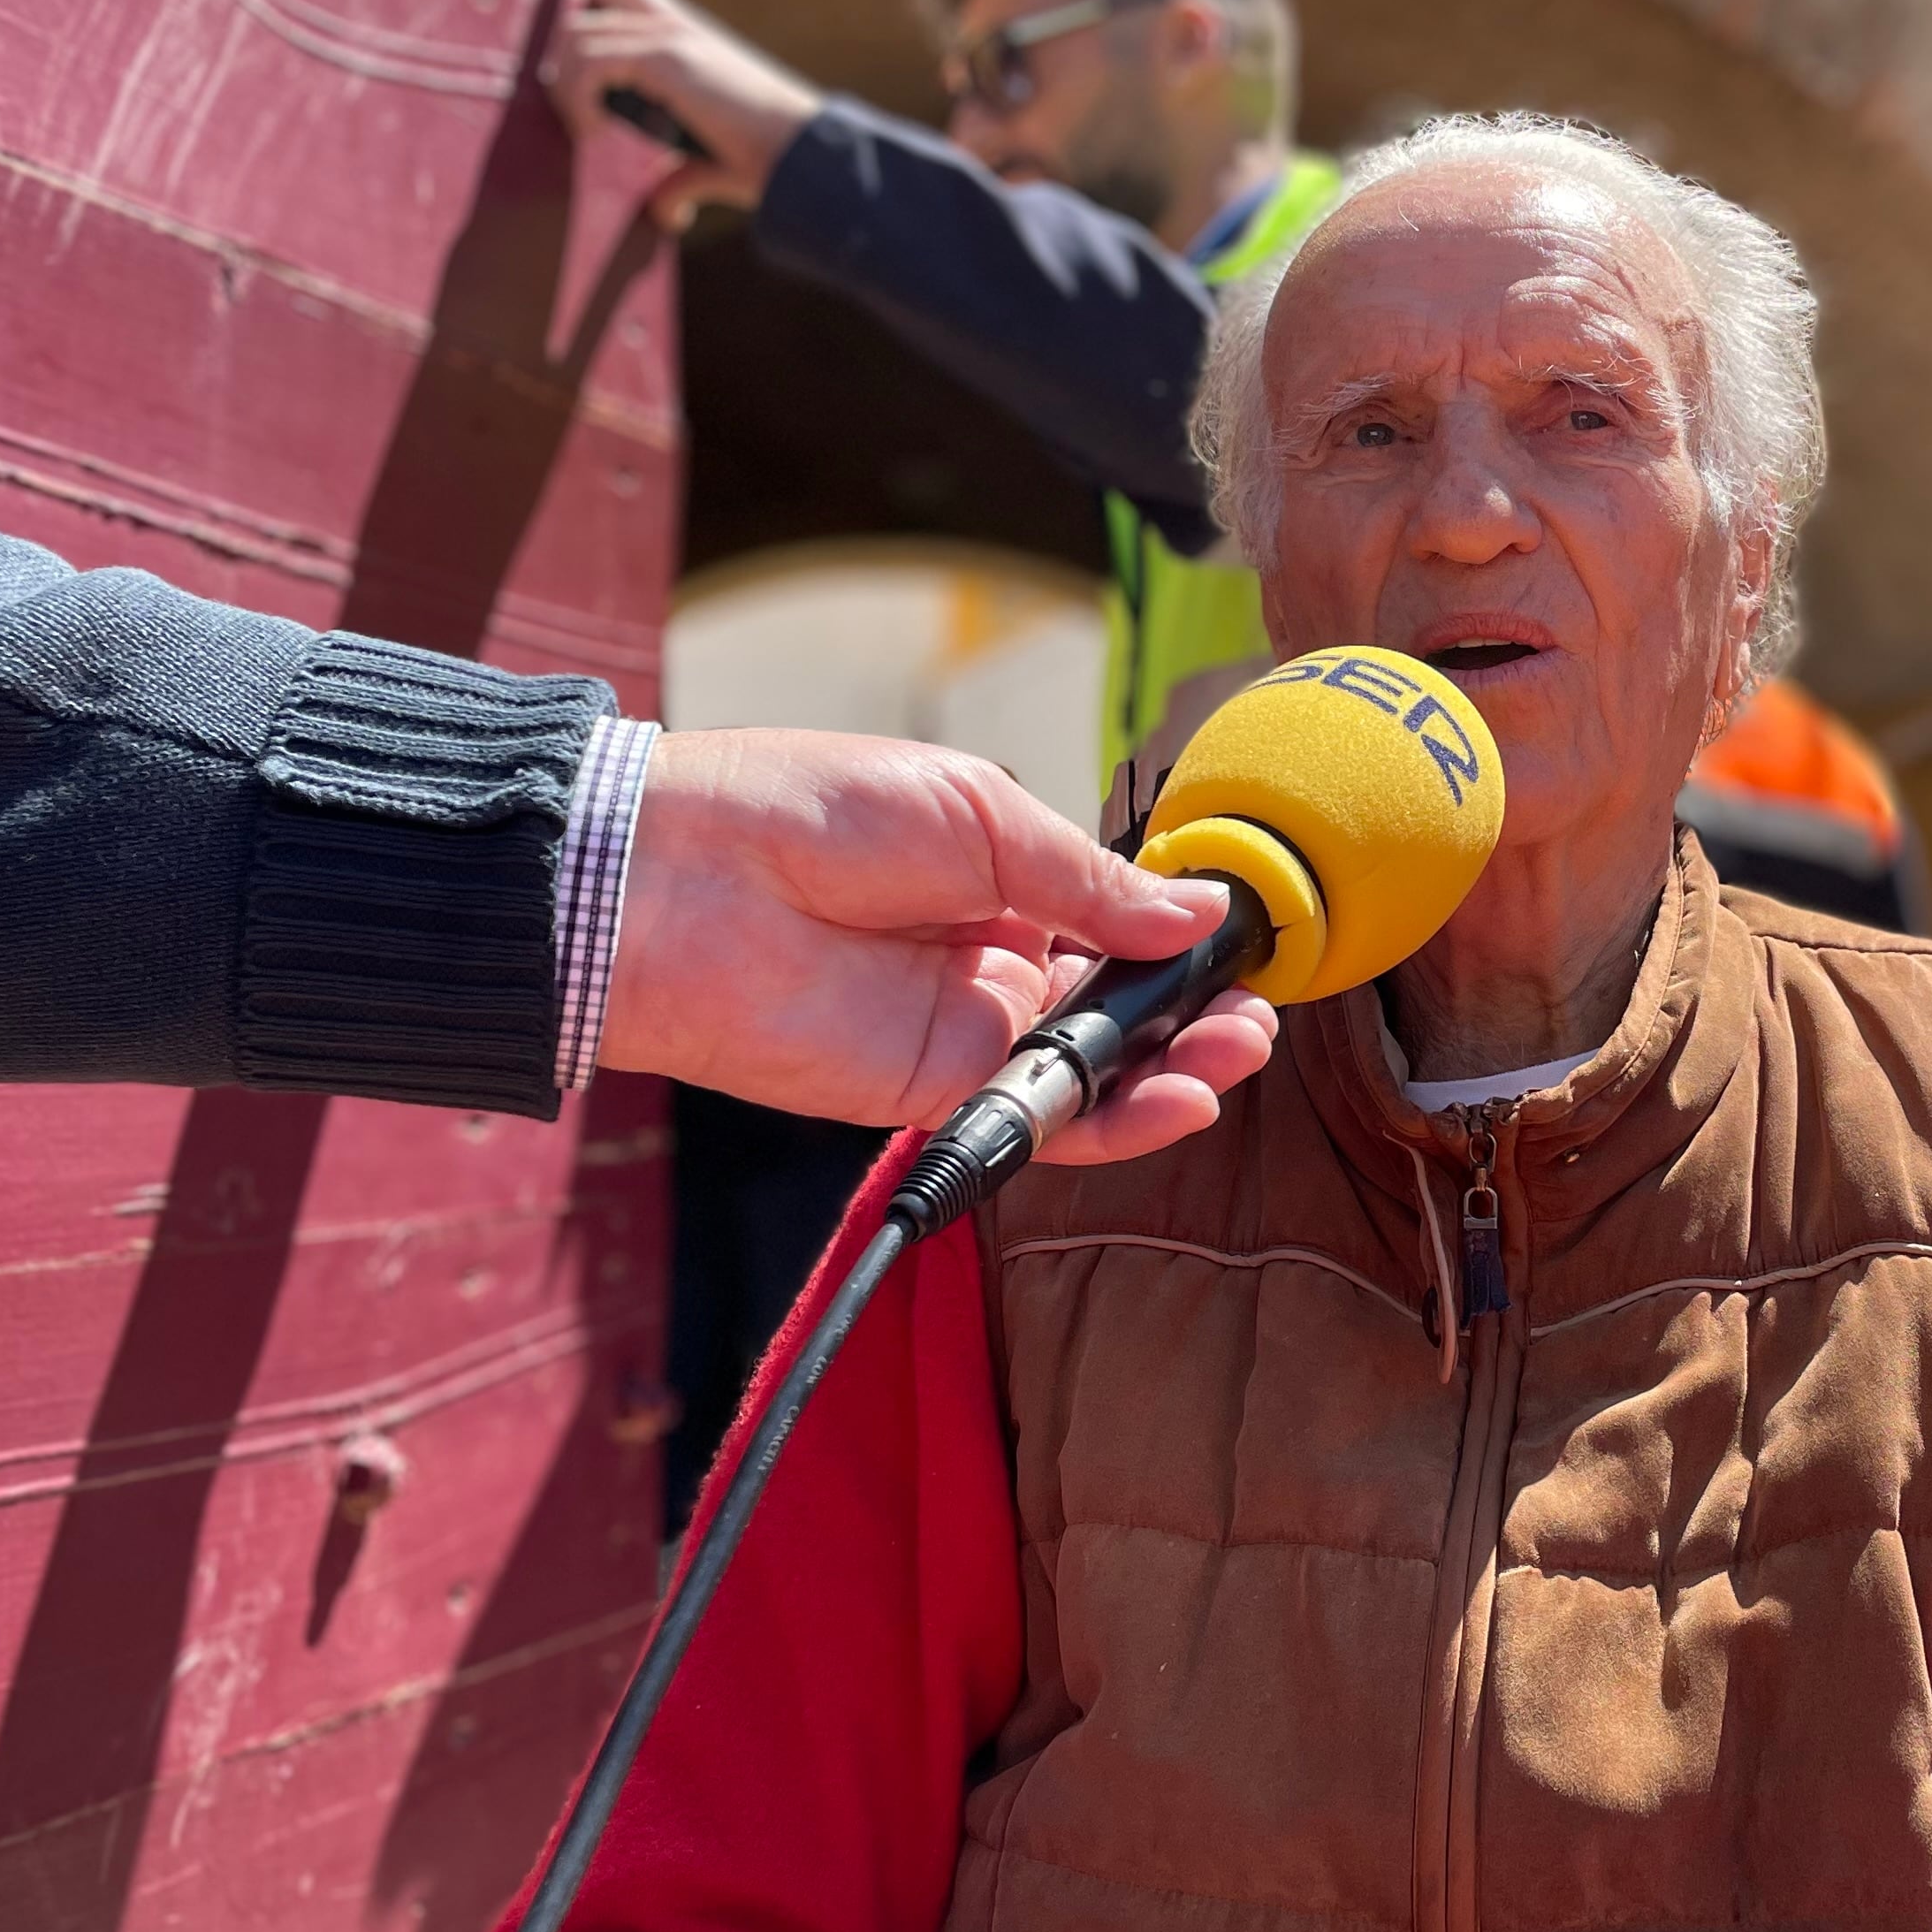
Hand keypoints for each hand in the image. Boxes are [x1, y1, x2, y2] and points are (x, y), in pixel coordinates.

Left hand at [536, 0, 824, 227]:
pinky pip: (592, 62)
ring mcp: (671, 36)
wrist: (805, 158)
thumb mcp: (708, 161)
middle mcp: (675, 23)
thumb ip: (677, 177)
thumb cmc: (767, 161)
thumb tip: (663, 213)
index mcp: (683, 36)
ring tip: (580, 127)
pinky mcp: (669, 58)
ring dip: (563, 80)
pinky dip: (579, 97)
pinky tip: (593, 133)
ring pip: (579, 32)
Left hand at [601, 728, 1278, 1157]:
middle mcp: (989, 962)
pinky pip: (1036, 1121)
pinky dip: (1112, 1122)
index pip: (1118, 929)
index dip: (1182, 945)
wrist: (678, 878)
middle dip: (1194, 1017)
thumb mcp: (980, 814)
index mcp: (1000, 881)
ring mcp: (962, 1031)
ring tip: (1236, 1054)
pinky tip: (1177, 1098)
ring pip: (1090, 1073)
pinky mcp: (928, 1093)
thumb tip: (1199, 913)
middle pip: (1118, 1011)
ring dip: (1171, 1072)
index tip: (1244, 945)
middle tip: (1252, 1015)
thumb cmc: (809, 809)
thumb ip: (1092, 882)